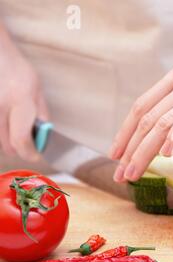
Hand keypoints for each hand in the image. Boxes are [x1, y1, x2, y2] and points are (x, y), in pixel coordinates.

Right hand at [0, 35, 48, 160]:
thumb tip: (45, 137)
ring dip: (9, 142)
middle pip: (8, 146)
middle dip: (20, 150)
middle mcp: (1, 107)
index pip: (22, 139)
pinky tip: (7, 121)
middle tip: (29, 146)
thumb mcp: (38, 91)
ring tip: (17, 128)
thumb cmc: (18, 71)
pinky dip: (1, 132)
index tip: (36, 155)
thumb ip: (42, 114)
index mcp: (20, 101)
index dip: (30, 153)